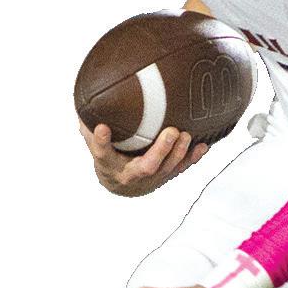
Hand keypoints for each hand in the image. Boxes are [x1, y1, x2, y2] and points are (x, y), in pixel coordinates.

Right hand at [80, 121, 208, 196]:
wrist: (122, 185)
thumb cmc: (109, 158)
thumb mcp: (96, 145)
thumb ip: (89, 127)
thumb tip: (84, 101)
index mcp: (109, 165)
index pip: (102, 153)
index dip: (101, 141)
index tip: (102, 127)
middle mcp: (131, 175)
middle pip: (147, 167)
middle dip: (161, 150)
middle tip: (172, 131)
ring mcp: (152, 178)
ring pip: (168, 169)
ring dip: (180, 153)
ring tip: (186, 135)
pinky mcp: (166, 176)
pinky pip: (181, 168)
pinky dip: (192, 158)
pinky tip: (203, 146)